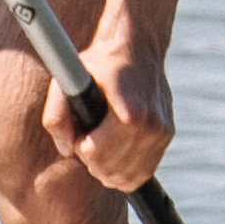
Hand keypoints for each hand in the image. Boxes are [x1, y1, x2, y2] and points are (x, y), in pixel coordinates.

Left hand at [44, 29, 173, 190]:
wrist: (137, 46)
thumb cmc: (100, 63)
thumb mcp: (70, 79)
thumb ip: (57, 115)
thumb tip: (66, 150)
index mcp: (128, 114)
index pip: (97, 156)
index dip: (82, 148)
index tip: (82, 133)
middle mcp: (150, 125)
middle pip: (112, 170)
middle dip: (94, 161)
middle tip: (89, 139)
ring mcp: (161, 132)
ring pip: (129, 177)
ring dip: (110, 169)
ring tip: (101, 145)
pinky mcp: (167, 134)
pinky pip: (144, 171)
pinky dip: (127, 170)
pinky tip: (116, 153)